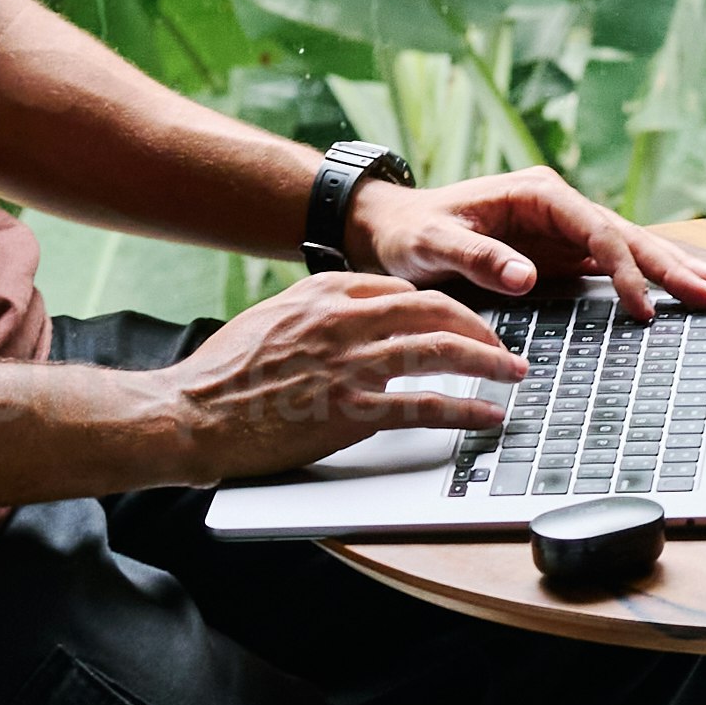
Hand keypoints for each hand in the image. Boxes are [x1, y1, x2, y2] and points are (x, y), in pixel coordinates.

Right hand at [128, 275, 520, 483]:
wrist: (190, 413)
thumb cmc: (223, 373)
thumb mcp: (272, 319)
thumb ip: (319, 312)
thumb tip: (356, 315)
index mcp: (326, 291)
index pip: (405, 289)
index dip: (445, 306)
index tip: (465, 322)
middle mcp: (345, 319)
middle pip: (436, 309)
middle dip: (481, 326)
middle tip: (506, 345)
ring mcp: (350, 364)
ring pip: (442, 349)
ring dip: (489, 361)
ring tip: (515, 373)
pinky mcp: (351, 410)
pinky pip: (426, 405)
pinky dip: (467, 410)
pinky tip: (490, 416)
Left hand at [357, 161, 705, 320]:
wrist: (391, 229)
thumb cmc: (410, 232)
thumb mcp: (433, 244)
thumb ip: (479, 258)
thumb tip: (527, 275)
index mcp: (538, 194)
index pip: (597, 231)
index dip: (624, 268)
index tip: (642, 306)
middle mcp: (559, 207)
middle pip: (627, 236)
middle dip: (671, 264)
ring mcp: (564, 231)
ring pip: (629, 249)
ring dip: (671, 269)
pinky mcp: (561, 254)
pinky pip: (612, 267)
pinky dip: (646, 280)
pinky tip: (676, 292)